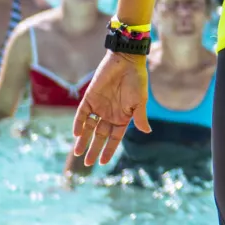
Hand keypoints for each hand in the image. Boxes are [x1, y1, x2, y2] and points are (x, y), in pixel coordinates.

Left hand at [71, 52, 148, 167]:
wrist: (126, 60)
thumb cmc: (137, 80)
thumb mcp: (140, 100)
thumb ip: (140, 117)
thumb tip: (147, 131)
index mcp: (122, 117)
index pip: (114, 138)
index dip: (108, 149)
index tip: (102, 162)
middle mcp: (109, 114)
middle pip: (99, 136)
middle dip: (94, 149)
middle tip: (88, 164)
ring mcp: (98, 107)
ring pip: (88, 128)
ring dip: (83, 140)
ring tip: (77, 153)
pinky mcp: (89, 98)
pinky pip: (82, 114)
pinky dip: (79, 123)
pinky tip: (77, 133)